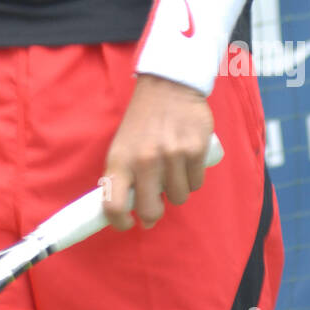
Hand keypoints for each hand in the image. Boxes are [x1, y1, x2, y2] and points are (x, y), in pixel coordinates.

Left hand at [100, 73, 214, 231]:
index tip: (127, 224)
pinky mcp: (195, 150)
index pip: (113, 204)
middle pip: (150, 211)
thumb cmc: (142, 121)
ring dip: (177, 189)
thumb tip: (134, 215)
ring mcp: (171, 155)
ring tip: (172, 168)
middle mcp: (144, 160)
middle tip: (156, 201)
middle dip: (153, 213)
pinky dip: (193, 176)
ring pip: (178, 198)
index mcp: (120, 160)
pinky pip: (196, 183)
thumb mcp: (122, 146)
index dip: (119, 222)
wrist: (167, 86)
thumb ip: (124, 177)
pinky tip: (186, 158)